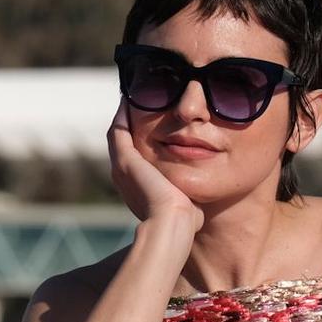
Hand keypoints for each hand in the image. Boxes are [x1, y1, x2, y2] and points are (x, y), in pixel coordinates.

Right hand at [108, 102, 202, 232]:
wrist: (173, 224)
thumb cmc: (185, 221)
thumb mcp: (187, 204)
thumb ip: (190, 195)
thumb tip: (203, 196)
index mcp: (138, 189)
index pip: (135, 159)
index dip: (140, 141)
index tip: (151, 125)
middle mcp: (125, 179)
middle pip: (123, 144)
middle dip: (130, 124)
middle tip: (137, 103)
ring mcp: (122, 170)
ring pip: (117, 135)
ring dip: (123, 116)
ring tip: (130, 97)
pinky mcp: (125, 161)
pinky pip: (119, 131)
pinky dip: (122, 115)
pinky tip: (128, 99)